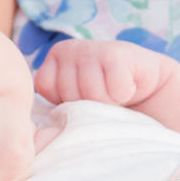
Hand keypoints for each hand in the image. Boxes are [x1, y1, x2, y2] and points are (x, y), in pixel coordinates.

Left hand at [35, 37, 168, 105]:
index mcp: (52, 58)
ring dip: (107, 102)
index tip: (79, 98)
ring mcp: (90, 48)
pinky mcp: (116, 53)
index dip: (64, 100)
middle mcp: (67, 48)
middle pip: (69, 93)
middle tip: (100, 95)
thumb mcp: (72, 99)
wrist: (144, 82)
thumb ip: (54, 105)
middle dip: (87, 104)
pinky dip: (123, 94)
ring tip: (113, 92)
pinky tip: (127, 85)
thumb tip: (36, 132)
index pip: (44, 87)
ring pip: (91, 93)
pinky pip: (114, 89)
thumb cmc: (103, 96)